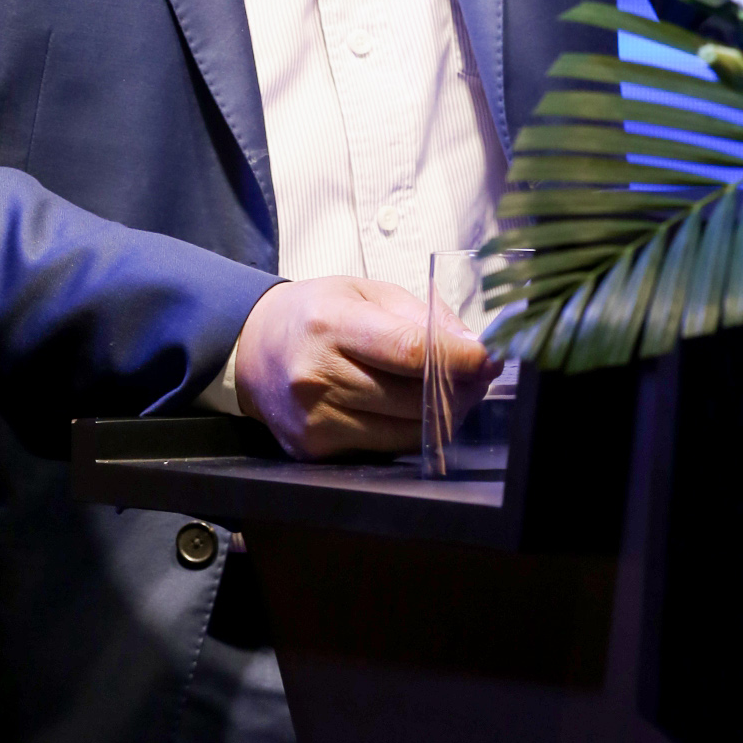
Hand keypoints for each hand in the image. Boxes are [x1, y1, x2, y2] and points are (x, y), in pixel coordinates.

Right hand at [233, 275, 498, 459]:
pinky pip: (383, 448)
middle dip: (459, 388)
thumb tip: (471, 347)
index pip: (410, 351)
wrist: (253, 348)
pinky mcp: (313, 450)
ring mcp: (314, 419)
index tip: (490, 357)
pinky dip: (407, 431)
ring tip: (450, 392)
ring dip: (439, 416)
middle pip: (412, 397)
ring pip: (404, 431)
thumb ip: (420, 316)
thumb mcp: (365, 292)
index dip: (459, 359)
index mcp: (331, 324)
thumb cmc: (314, 313)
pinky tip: (412, 410)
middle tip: (477, 375)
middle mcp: (318, 376)